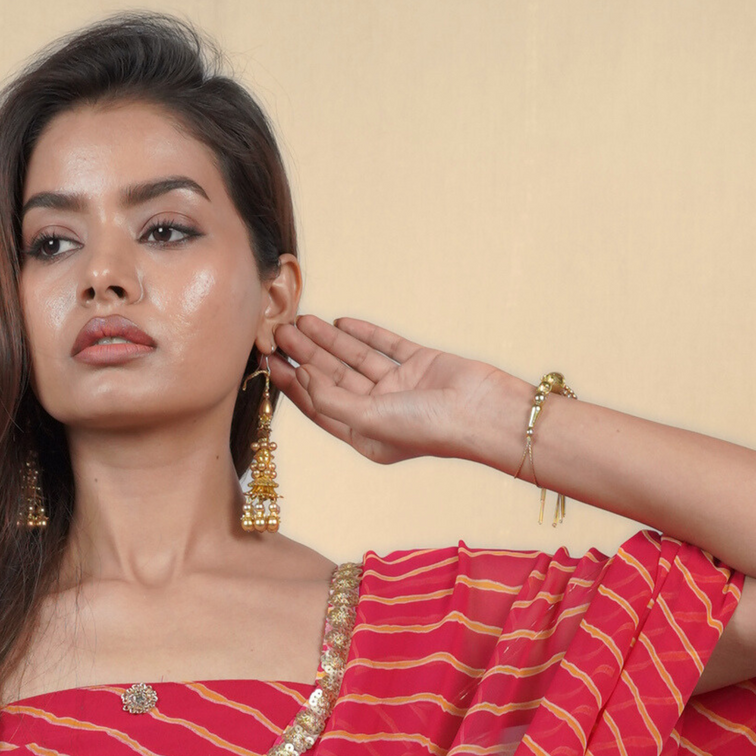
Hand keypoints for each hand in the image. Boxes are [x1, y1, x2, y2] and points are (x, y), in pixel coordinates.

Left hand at [269, 314, 512, 465]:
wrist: (485, 413)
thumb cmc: (429, 428)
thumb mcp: (369, 420)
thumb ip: (331, 399)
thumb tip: (302, 375)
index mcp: (364, 435)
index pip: (319, 406)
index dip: (293, 384)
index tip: (270, 361)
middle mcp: (380, 411)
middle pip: (333, 379)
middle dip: (306, 355)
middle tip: (280, 331)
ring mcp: (401, 387)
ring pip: (355, 359)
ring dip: (328, 341)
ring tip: (302, 320)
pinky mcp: (421, 363)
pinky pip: (385, 346)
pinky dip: (364, 334)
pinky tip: (340, 322)